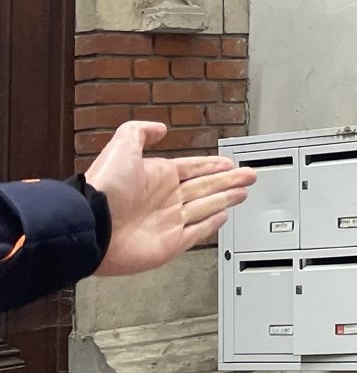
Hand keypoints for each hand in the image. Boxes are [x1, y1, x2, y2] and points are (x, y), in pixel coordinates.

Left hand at [88, 121, 255, 277]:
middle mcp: (165, 198)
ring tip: (243, 193)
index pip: (194, 168)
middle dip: (229, 181)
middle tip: (248, 176)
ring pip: (206, 208)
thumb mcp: (122, 146)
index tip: (228, 162)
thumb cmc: (104, 187)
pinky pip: (197, 233)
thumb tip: (159, 128)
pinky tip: (223, 217)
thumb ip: (140, 132)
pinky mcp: (171, 244)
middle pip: (206, 187)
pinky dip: (211, 226)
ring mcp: (169, 222)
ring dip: (226, 200)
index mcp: (158, 177)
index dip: (212, 165)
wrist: (92, 225)